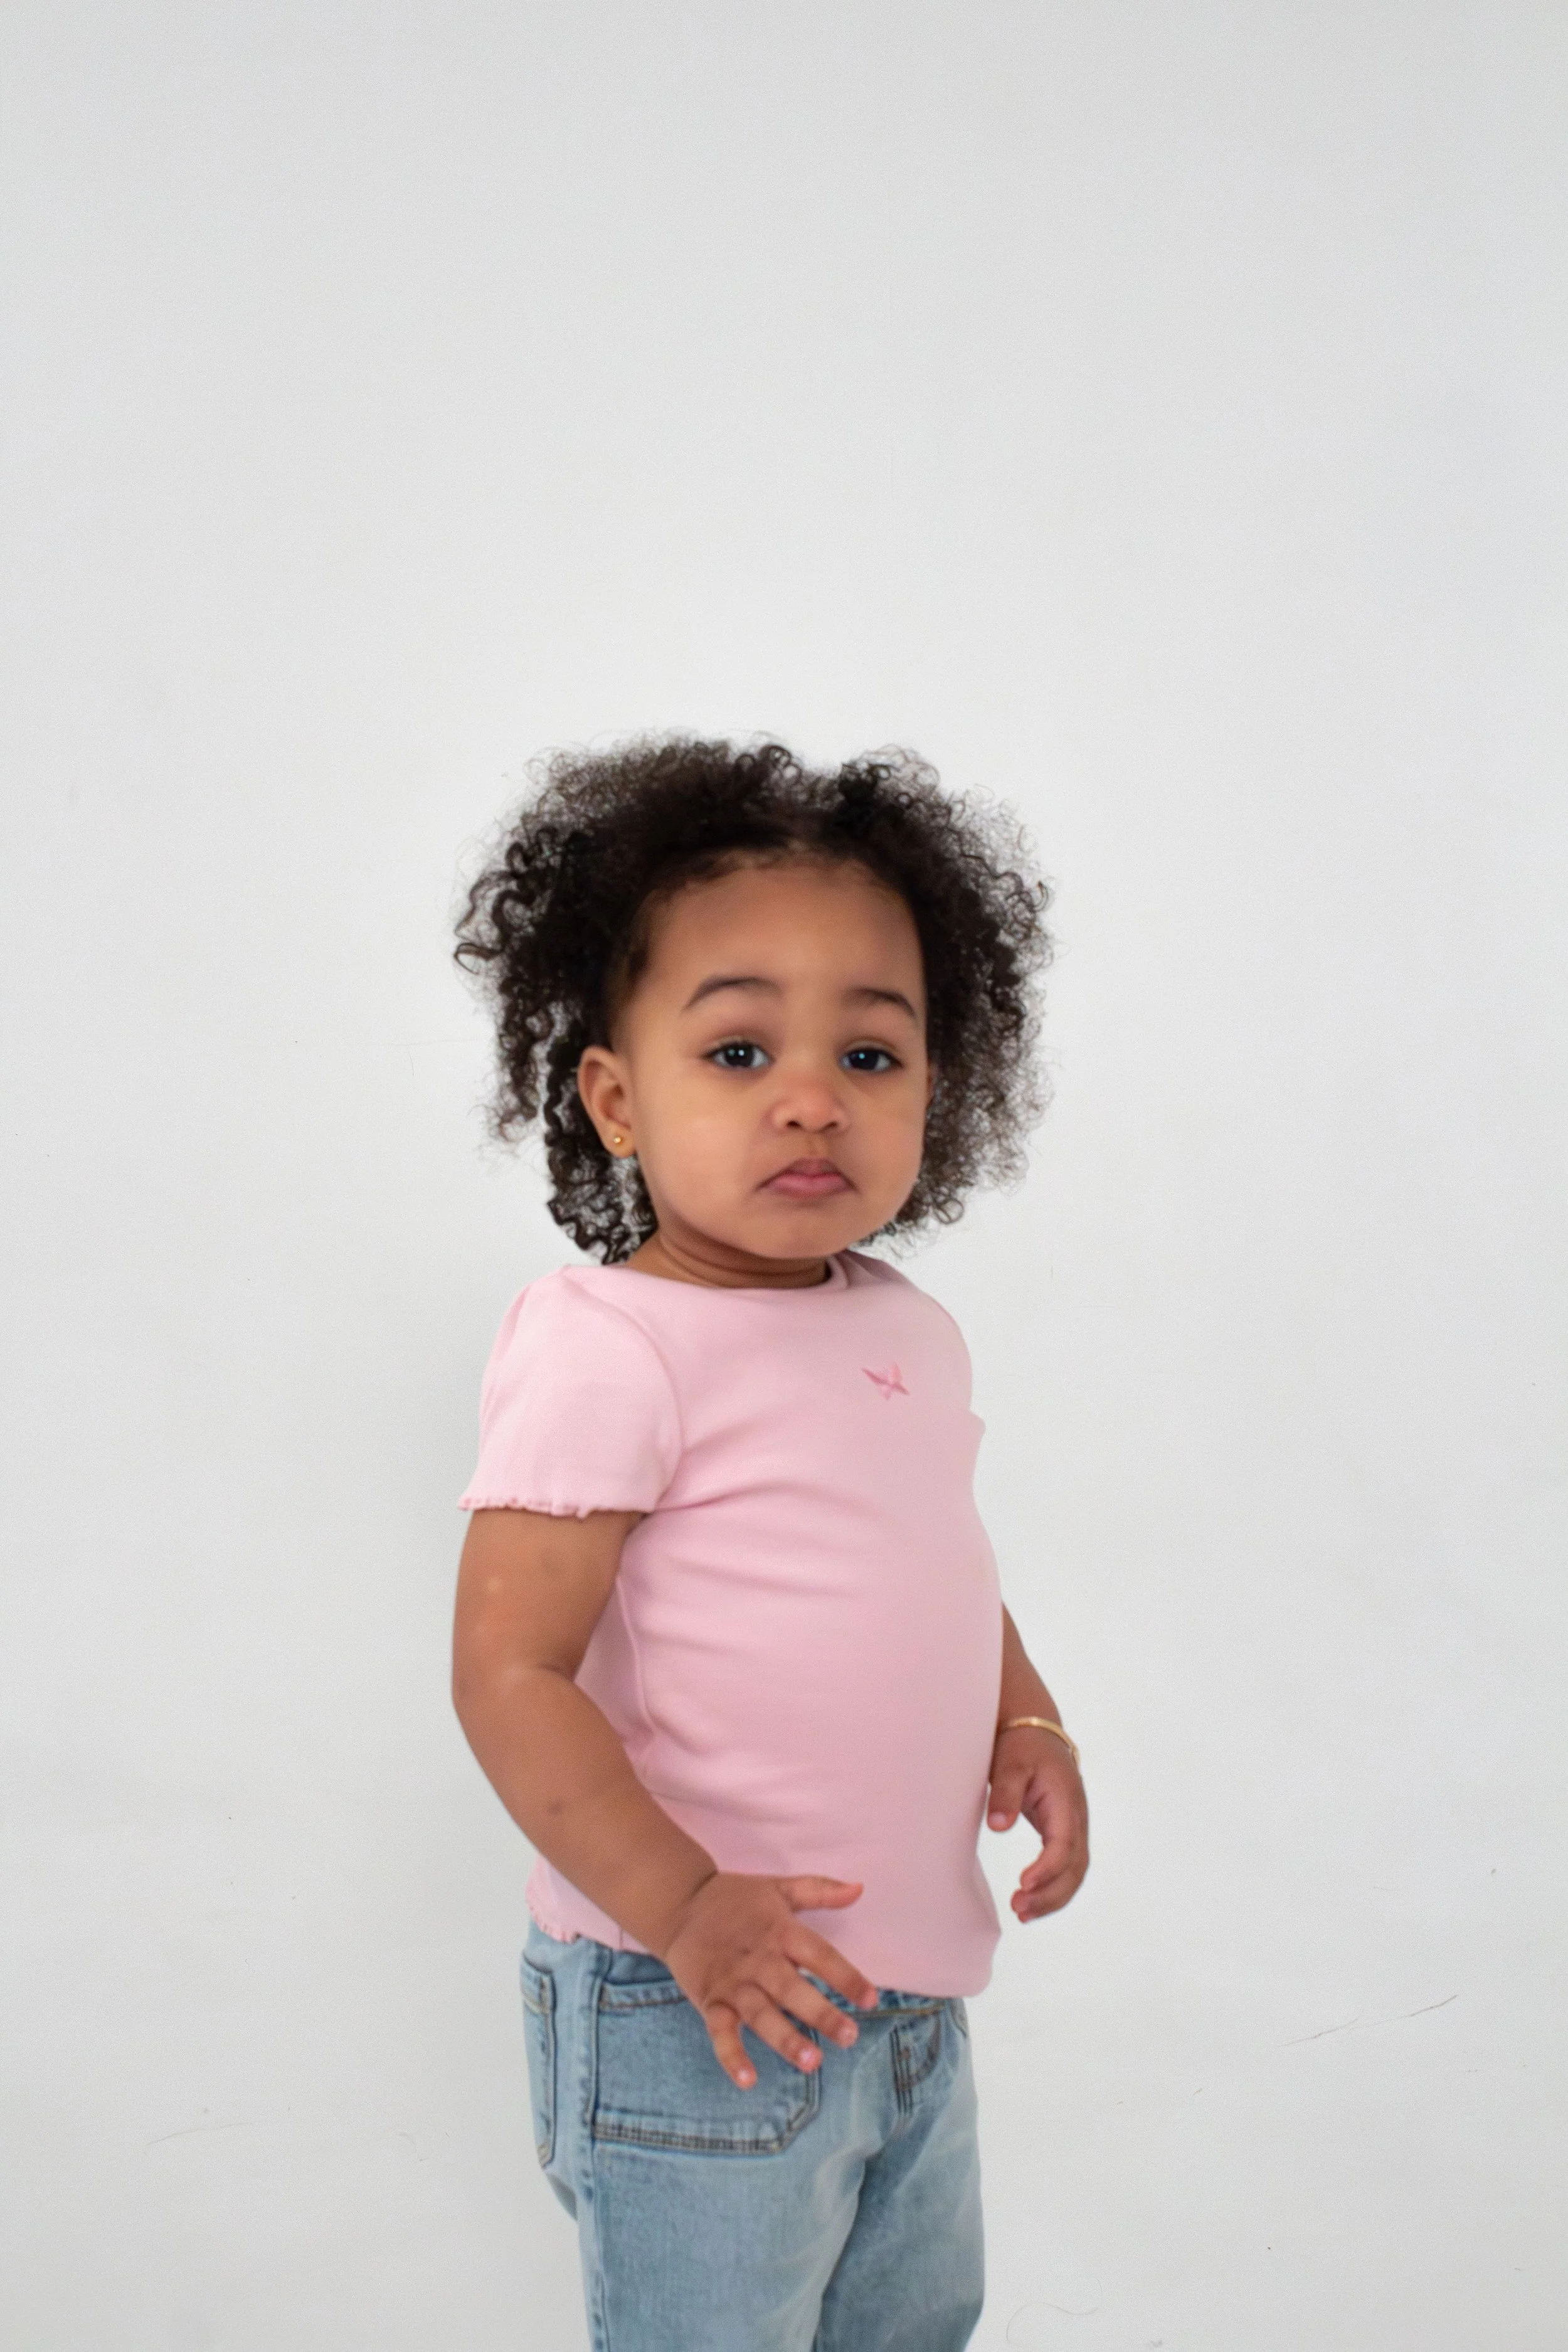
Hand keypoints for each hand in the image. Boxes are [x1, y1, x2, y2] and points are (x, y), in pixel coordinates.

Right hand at [657, 1871, 878, 2088]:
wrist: (679, 1903)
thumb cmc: (736, 1900)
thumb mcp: (779, 1888)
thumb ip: (820, 1890)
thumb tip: (859, 1888)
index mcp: (779, 1930)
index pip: (819, 1954)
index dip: (845, 1976)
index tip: (871, 1999)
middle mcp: (758, 1959)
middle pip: (791, 1988)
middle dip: (820, 2013)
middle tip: (849, 2036)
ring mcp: (732, 1982)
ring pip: (760, 2014)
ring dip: (785, 2038)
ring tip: (811, 2061)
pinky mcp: (710, 2000)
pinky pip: (720, 2032)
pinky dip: (732, 2056)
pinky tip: (748, 2080)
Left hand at [986, 1726, 1089, 1920]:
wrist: (1035, 1729)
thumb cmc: (1021, 1744)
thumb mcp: (1010, 1762)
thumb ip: (1006, 1793)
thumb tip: (998, 1826)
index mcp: (1066, 1800)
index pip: (1064, 1843)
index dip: (1047, 1868)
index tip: (1023, 1884)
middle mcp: (1076, 1817)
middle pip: (1075, 1866)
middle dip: (1051, 1893)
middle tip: (1018, 1909)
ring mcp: (1073, 1826)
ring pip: (1075, 1871)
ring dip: (1053, 1897)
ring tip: (1022, 1914)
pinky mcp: (1063, 1831)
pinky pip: (1066, 1866)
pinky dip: (1053, 1888)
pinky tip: (1031, 1901)